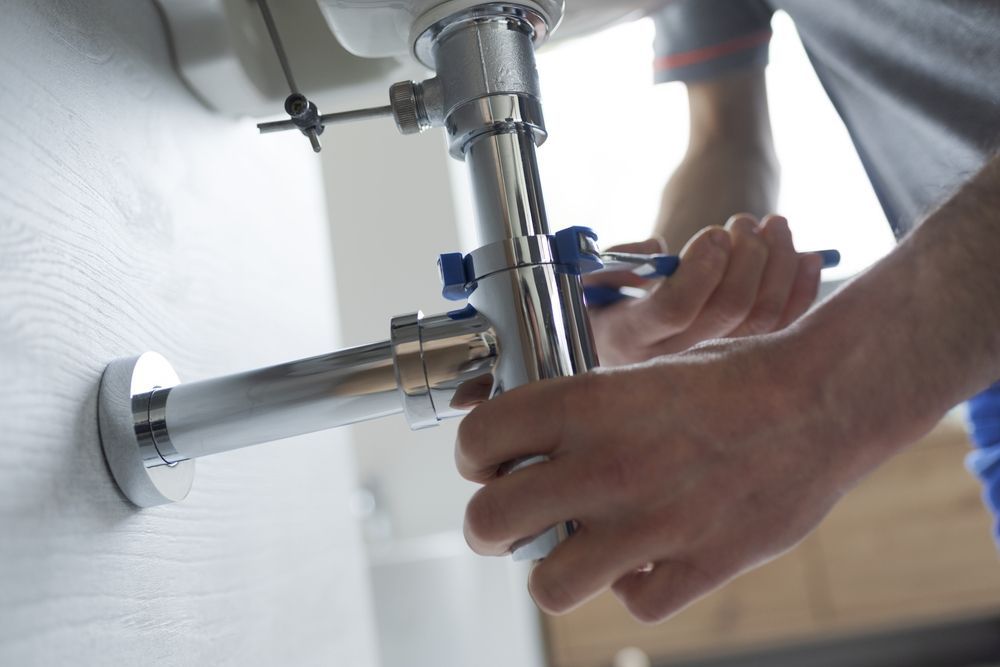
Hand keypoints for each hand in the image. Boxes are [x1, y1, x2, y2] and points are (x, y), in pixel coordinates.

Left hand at [455, 335, 856, 621]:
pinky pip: (636, 602)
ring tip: (573, 549)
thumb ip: (582, 413)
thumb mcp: (642, 372)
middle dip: (488, 524)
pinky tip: (648, 558)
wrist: (822, 398)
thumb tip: (528, 444)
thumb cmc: (733, 377)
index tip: (487, 464)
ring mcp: (652, 524)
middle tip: (509, 518)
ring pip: (549, 584)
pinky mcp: (700, 564)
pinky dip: (635, 586)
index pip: (478, 438)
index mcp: (588, 404)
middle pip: (488, 521)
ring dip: (554, 570)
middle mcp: (608, 466)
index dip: (473, 456)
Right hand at [587, 214, 823, 365]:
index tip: (713, 233)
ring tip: (774, 226)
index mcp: (628, 337)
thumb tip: (660, 249)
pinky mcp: (742, 361)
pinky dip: (801, 290)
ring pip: (762, 318)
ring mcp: (710, 364)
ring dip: (777, 263)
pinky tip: (806, 258)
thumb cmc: (608, 297)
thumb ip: (618, 259)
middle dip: (746, 255)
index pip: (674, 309)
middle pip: (728, 310)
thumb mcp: (593, 277)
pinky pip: (782, 330)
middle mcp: (671, 360)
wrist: (622, 336)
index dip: (701, 267)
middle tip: (744, 221)